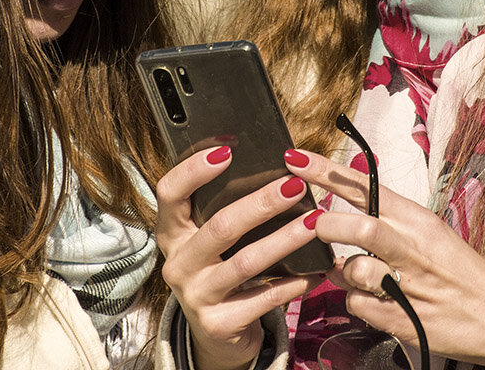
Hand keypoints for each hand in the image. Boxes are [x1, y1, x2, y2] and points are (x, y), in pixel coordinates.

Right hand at [155, 146, 323, 369]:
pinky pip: (263, 298)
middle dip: (261, 204)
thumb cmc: (221, 270)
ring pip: (246, 262)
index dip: (192, 170)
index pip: (169, 193)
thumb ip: (226, 211)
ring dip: (285, 240)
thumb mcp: (213, 242)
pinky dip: (293, 283)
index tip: (226, 150)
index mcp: (172, 233)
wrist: (217, 335)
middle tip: (294, 186)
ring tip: (314, 223)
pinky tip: (315, 271)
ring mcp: (195, 296)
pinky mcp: (218, 324)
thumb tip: (274, 172)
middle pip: (219, 227)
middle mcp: (177, 263)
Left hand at [283, 149, 484, 369]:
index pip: (366, 188)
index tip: (294, 157)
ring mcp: (408, 286)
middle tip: (318, 228)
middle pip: (358, 226)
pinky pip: (356, 306)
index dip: (325, 172)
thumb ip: (386, 222)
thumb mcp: (430, 235)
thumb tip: (339, 210)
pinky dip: (356, 302)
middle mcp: (413, 249)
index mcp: (419, 220)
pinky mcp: (403, 321)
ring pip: (353, 269)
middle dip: (327, 227)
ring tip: (362, 275)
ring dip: (344, 272)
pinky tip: (376, 301)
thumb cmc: (461, 272)